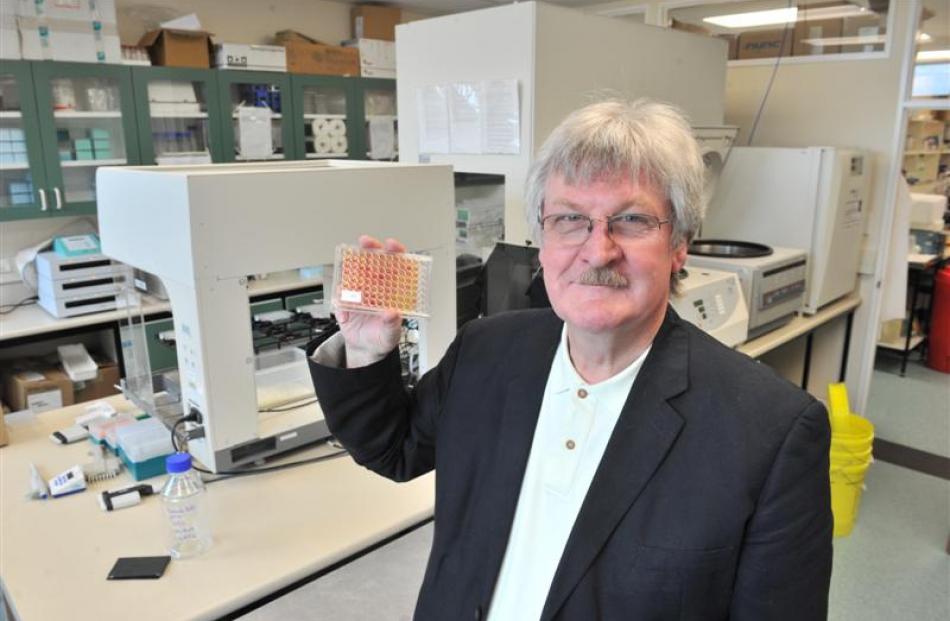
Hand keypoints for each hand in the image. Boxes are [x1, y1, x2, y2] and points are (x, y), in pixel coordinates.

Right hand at [337, 235, 404, 367]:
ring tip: (349, 282)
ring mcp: (360, 290)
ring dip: (350, 270)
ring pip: (354, 272)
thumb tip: (392, 313)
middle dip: (369, 248)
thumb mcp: (391, 334)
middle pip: (374, 260)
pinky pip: (340, 295)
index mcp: (393, 290)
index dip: (395, 251)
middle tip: (365, 242)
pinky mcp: (345, 299)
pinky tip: (345, 314)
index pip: (397, 265)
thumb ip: (392, 325)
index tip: (391, 245)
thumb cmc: (383, 338)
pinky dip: (341, 302)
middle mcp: (377, 285)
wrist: (364, 348)